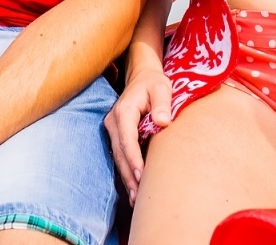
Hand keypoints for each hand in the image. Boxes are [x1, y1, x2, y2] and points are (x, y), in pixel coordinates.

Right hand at [103, 67, 171, 202]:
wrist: (141, 77)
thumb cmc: (154, 84)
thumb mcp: (162, 88)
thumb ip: (163, 103)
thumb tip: (163, 121)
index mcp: (124, 111)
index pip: (127, 139)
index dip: (133, 158)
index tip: (141, 174)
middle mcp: (114, 121)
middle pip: (119, 153)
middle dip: (128, 175)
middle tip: (138, 197)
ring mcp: (113, 129)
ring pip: (118, 157)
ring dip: (126, 177)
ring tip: (136, 199)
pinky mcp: (116, 135)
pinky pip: (120, 155)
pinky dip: (126, 171)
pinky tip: (134, 187)